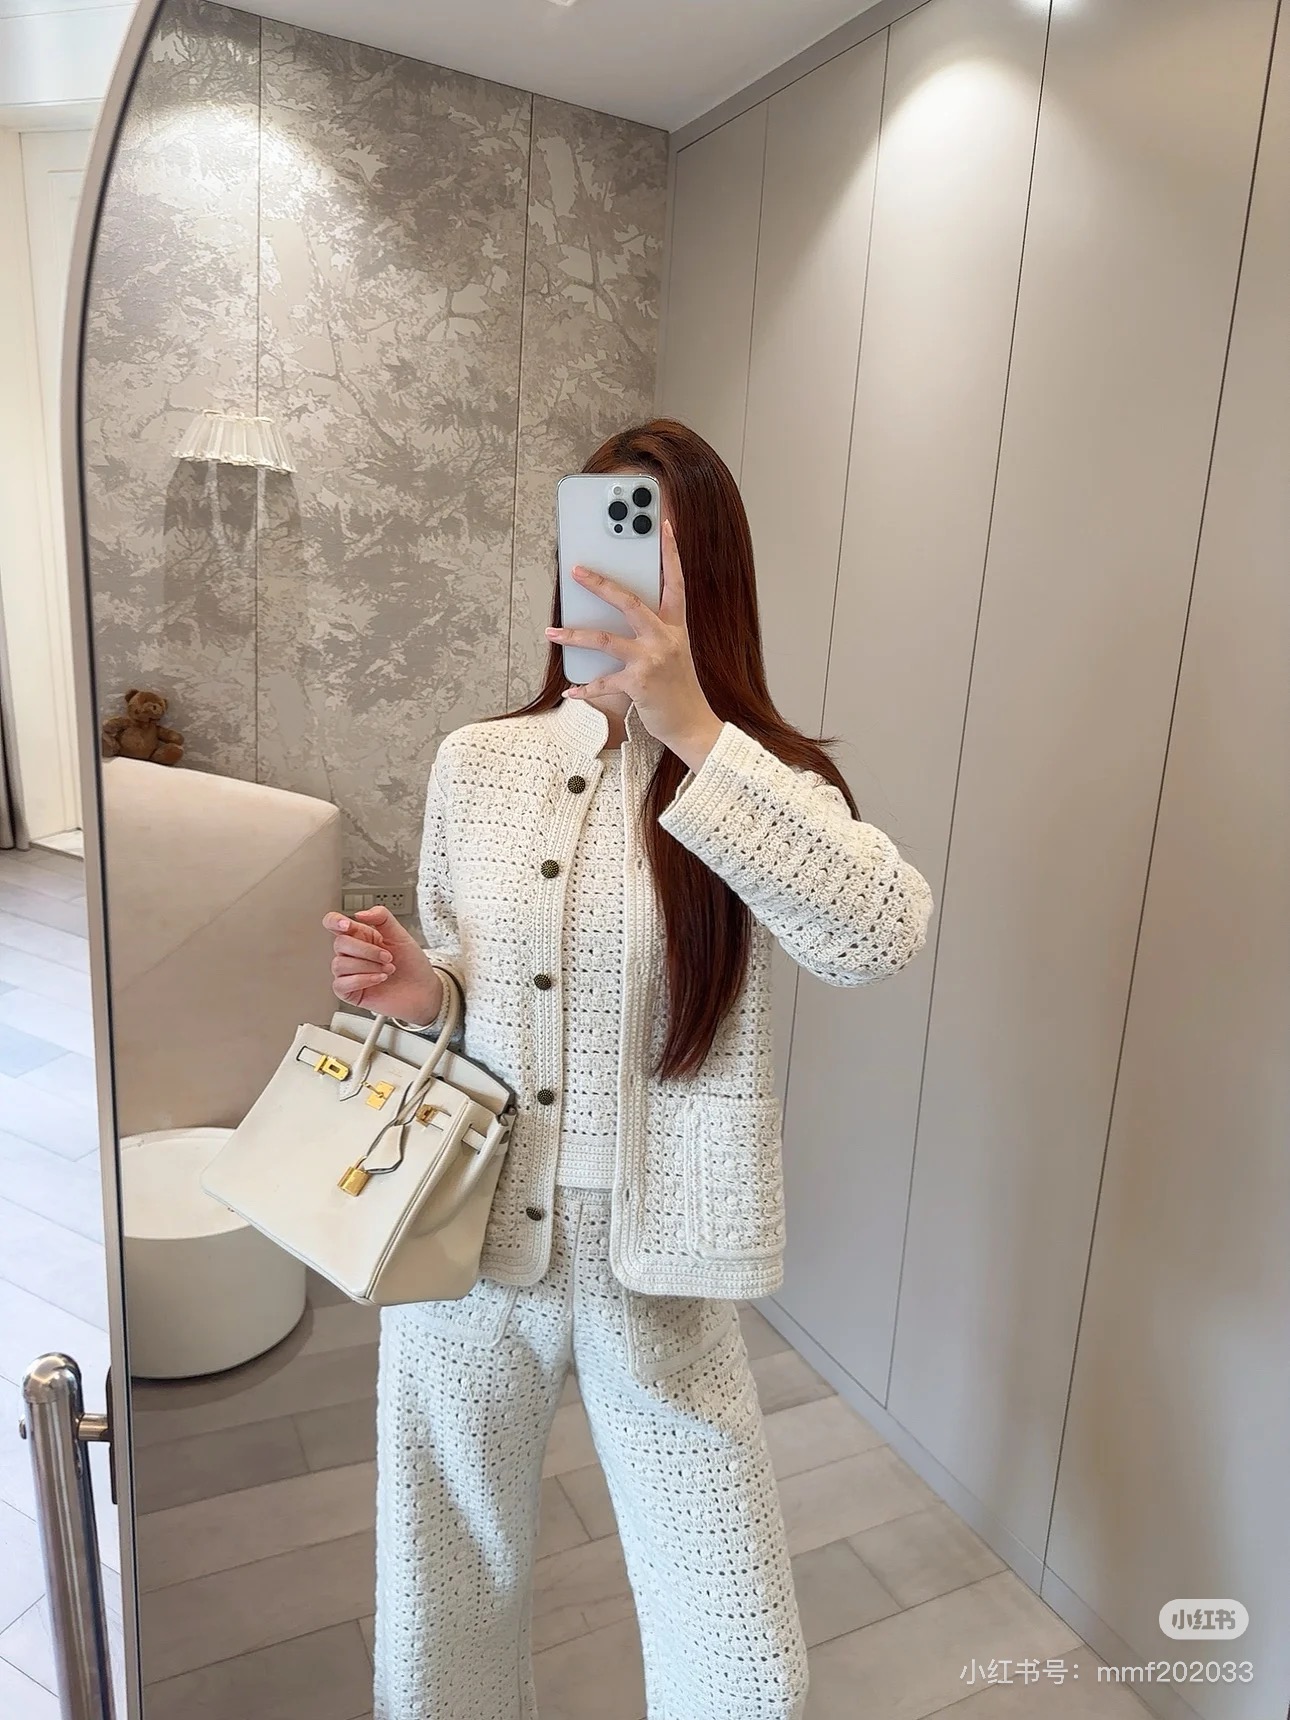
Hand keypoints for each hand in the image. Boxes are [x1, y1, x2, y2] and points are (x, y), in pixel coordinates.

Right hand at [322, 904, 441, 1020]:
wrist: (423, 990)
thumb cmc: (411, 964)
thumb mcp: (400, 935)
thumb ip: (382, 918)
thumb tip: (360, 914)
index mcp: (360, 936)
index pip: (334, 924)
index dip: (335, 922)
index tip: (347, 925)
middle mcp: (352, 953)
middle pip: (340, 944)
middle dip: (367, 950)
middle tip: (388, 957)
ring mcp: (349, 973)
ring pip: (339, 964)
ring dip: (368, 966)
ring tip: (388, 970)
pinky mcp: (350, 992)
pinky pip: (341, 984)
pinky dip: (362, 980)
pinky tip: (379, 979)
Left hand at [545, 518, 722, 769]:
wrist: (693, 725)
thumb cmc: (680, 690)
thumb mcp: (675, 653)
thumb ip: (655, 633)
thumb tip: (623, 619)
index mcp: (676, 627)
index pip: (676, 582)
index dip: (671, 553)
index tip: (665, 526)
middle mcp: (665, 639)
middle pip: (629, 602)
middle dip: (600, 585)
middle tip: (577, 571)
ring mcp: (651, 660)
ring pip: (605, 640)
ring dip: (574, 635)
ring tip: (552, 632)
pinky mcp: (639, 684)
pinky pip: (603, 682)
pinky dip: (585, 688)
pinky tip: (570, 691)